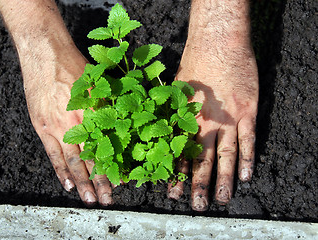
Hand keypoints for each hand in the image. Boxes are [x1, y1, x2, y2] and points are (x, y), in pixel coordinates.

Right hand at [0, 0, 112, 205]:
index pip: (108, 148)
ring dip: (82, 182)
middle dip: (101, 181)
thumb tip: (126, 123)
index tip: (122, 181)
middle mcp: (78, 124)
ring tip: (89, 199)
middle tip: (108, 200)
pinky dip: (60, 171)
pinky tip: (67, 184)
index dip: (115, 166)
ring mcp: (58, 127)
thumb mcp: (102, 84)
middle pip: (92, 158)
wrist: (47, 54)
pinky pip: (52, 154)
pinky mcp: (43, 126)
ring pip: (73, 161)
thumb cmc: (78, 66)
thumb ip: (112, 106)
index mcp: (96, 113)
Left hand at [168, 0, 257, 210]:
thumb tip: (161, 130)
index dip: (176, 173)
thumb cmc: (193, 63)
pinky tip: (246, 176)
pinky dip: (248, 159)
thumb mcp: (174, 88)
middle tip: (196, 205)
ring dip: (224, 179)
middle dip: (198, 184)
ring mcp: (228, 119)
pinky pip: (248, 140)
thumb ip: (171, 111)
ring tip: (221, 200)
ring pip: (226, 155)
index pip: (180, 153)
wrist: (217, 43)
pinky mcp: (247, 112)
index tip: (172, 192)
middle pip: (202, 159)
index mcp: (186, 119)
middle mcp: (206, 124)